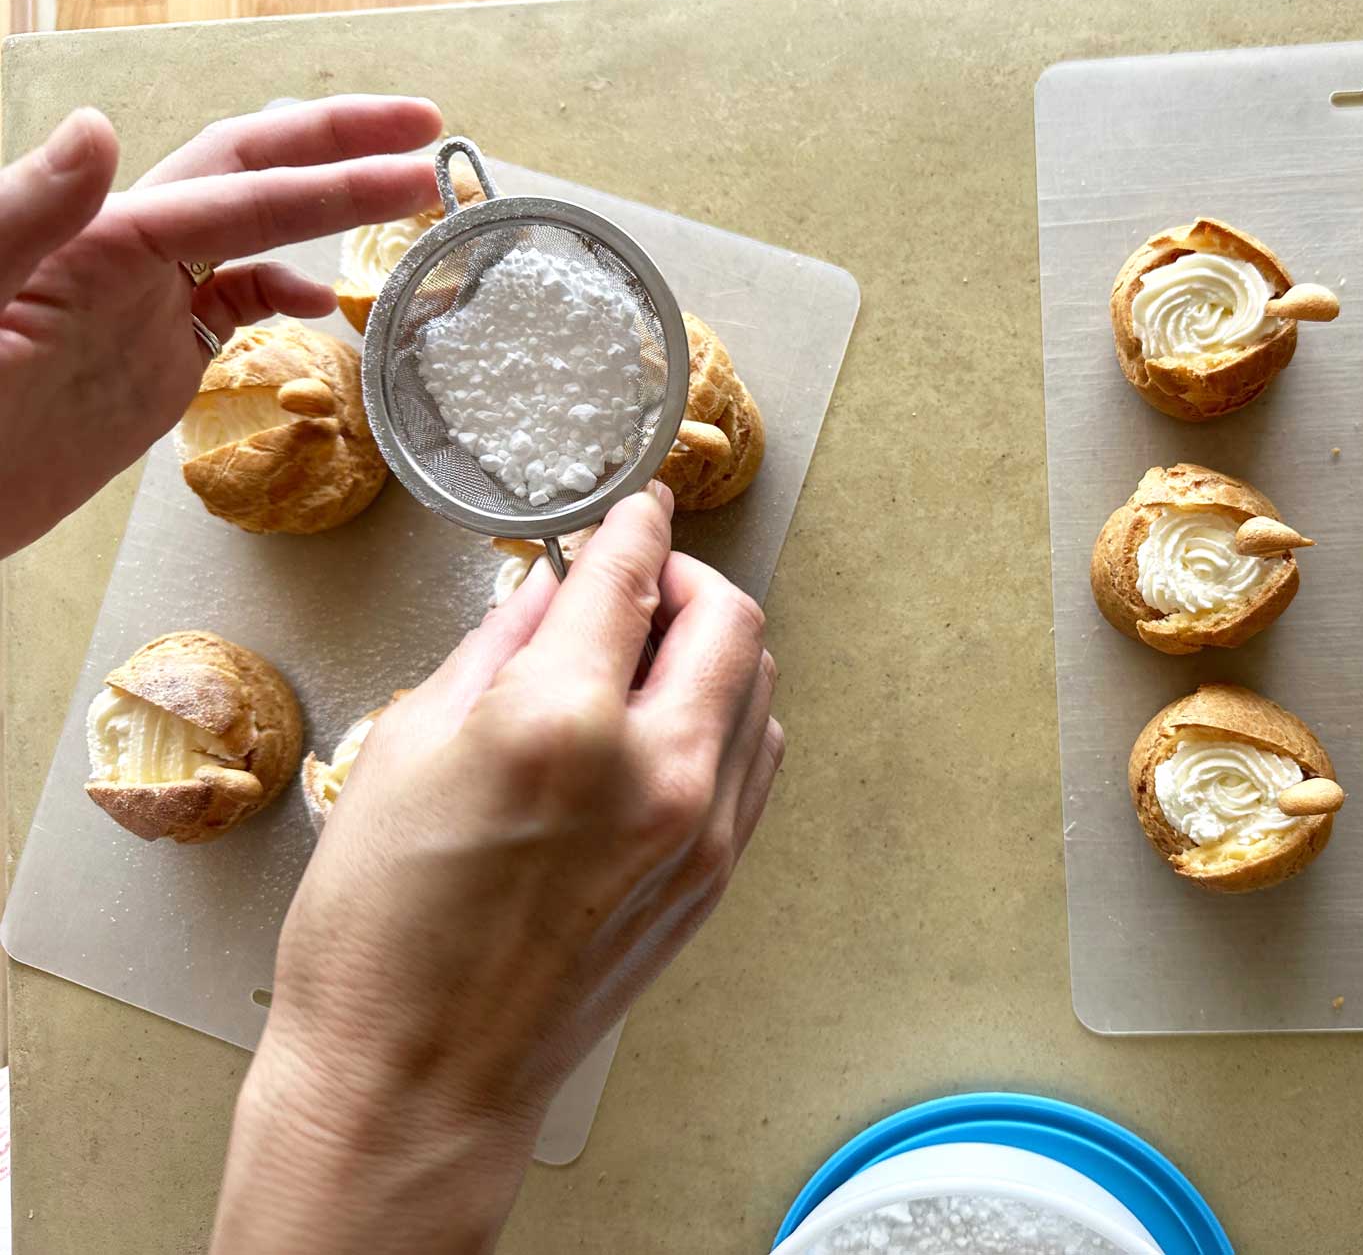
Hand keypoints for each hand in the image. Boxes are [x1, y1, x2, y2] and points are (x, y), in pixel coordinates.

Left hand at [0, 96, 443, 555]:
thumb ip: (25, 216)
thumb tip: (97, 132)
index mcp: (100, 241)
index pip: (240, 190)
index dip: (333, 172)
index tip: (412, 159)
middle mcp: (129, 256)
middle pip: (252, 176)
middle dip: (340, 148)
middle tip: (427, 135)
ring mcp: (144, 304)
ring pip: (251, 232)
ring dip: (326, 208)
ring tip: (402, 199)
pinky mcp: (152, 357)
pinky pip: (231, 305)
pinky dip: (284, 289)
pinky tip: (317, 299)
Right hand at [212, 484, 782, 1253]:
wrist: (417, 1078)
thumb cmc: (380, 933)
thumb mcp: (405, 749)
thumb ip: (496, 648)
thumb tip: (549, 592)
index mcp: (563, 722)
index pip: (632, 576)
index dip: (633, 522)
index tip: (631, 505)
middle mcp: (656, 770)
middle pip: (730, 618)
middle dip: (687, 575)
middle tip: (638, 577)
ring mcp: (699, 831)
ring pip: (761, 686)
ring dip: (714, 644)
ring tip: (645, 651)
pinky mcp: (713, 878)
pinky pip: (757, 759)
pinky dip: (729, 714)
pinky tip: (669, 720)